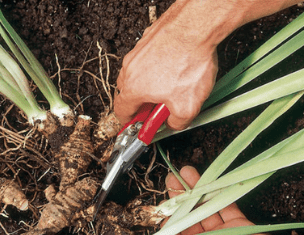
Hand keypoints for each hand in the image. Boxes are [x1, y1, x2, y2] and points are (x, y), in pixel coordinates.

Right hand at [114, 2, 218, 130]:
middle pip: (128, 93)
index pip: (121, 111)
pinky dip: (159, 66)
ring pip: (139, 74)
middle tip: (158, 108)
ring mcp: (138, 52)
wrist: (196, 26)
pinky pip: (149, 58)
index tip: (138, 125)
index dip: (129, 122)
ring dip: (150, 84)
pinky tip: (176, 66)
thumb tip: (173, 124)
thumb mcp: (187, 107)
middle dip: (142, 103)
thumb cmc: (188, 62)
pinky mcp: (149, 39)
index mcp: (133, 89)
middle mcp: (130, 69)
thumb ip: (176, 123)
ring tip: (171, 85)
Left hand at [119, 166, 274, 234]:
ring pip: (202, 208)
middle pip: (185, 217)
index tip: (161, 202)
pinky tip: (205, 179)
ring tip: (185, 172)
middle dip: (177, 197)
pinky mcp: (235, 225)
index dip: (165, 217)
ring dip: (193, 190)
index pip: (169, 234)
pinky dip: (213, 192)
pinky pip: (221, 204)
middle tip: (172, 179)